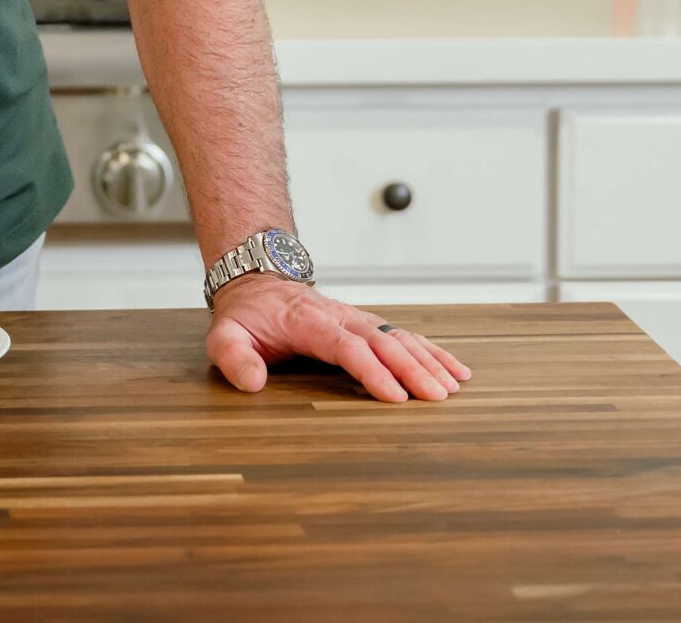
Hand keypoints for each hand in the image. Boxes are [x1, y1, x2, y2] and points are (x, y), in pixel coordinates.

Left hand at [205, 276, 470, 403]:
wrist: (258, 283)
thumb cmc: (246, 316)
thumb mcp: (225, 336)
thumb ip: (234, 358)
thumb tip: (252, 382)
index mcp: (308, 322)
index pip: (346, 346)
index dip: (372, 371)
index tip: (394, 396)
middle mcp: (339, 317)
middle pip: (382, 341)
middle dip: (412, 369)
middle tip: (436, 397)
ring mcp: (356, 318)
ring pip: (399, 337)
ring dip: (427, 360)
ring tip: (452, 387)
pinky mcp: (367, 324)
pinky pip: (404, 336)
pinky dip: (431, 351)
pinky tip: (455, 370)